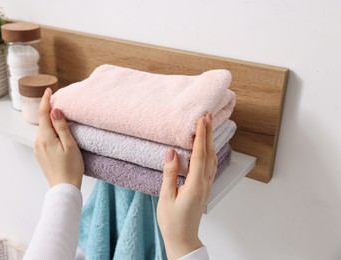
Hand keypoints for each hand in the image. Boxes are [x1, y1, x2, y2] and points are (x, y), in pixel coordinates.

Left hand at [34, 88, 84, 188]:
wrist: (64, 188)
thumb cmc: (71, 168)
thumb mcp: (70, 145)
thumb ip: (61, 127)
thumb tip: (55, 111)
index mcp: (45, 138)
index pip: (43, 114)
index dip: (45, 100)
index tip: (49, 90)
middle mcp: (38, 142)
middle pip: (43, 121)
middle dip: (49, 110)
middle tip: (58, 99)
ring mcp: (38, 149)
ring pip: (44, 130)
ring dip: (50, 121)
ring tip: (60, 115)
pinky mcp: (41, 154)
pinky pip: (44, 137)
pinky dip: (50, 130)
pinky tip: (58, 132)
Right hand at [157, 114, 216, 258]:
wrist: (183, 239)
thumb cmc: (172, 222)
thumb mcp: (166, 197)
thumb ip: (170, 173)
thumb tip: (172, 153)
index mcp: (194, 185)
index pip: (199, 155)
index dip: (200, 136)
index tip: (200, 121)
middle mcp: (204, 183)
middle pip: (209, 153)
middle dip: (208, 133)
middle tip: (206, 116)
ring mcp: (206, 186)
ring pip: (212, 159)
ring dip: (210, 141)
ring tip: (207, 126)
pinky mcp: (204, 188)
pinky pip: (211, 166)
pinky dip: (210, 152)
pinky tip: (207, 147)